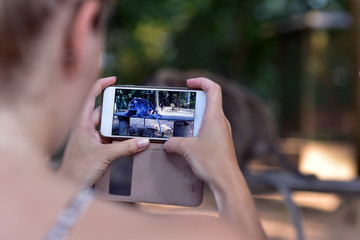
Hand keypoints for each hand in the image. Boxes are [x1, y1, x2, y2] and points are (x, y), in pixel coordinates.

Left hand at [58, 77, 149, 185]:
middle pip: (104, 112)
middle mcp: (86, 128)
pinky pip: (110, 139)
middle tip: (132, 106)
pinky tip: (130, 140)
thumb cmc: (78, 169)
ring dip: (120, 126)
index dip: (101, 85)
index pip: (91, 97)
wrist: (69, 187)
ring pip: (109, 127)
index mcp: (82, 123)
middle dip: (118, 110)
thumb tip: (144, 141)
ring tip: (135, 123)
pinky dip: (120, 138)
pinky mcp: (96, 149)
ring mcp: (91, 139)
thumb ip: (125, 147)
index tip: (114, 79)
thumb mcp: (104, 155)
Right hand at [164, 78, 265, 238]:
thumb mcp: (187, 149)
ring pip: (211, 115)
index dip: (202, 81)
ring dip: (198, 114)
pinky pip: (211, 128)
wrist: (227, 181)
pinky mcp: (222, 142)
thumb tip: (167, 144)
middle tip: (183, 101)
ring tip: (183, 120)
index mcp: (215, 117)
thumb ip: (174, 143)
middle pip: (212, 100)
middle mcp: (222, 122)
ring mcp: (224, 132)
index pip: (213, 89)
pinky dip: (200, 126)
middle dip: (197, 98)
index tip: (189, 83)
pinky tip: (190, 137)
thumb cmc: (211, 162)